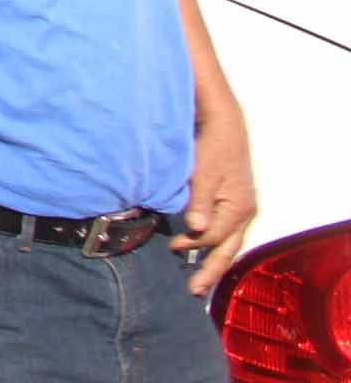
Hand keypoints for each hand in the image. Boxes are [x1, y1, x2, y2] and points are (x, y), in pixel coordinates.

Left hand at [177, 104, 257, 293]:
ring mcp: (242, 210)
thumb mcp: (203, 173)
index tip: (172, 246)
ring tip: (199, 281)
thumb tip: (197, 230)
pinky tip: (203, 252)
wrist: (223, 126)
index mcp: (239, 208)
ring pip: (229, 244)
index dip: (193, 244)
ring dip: (213, 261)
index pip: (214, 237)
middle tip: (194, 291)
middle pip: (228, 250)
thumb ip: (199, 202)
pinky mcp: (234, 204)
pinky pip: (227, 233)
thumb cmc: (212, 147)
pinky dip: (215, 246)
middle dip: (211, 271)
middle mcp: (245, 213)